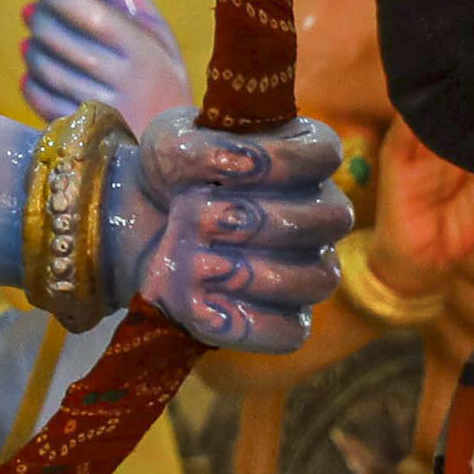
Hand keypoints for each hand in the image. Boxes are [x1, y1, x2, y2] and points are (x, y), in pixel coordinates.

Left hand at [24, 0, 194, 142]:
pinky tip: (37, 72)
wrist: (173, 149)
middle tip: (33, 11)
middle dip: (38, 18)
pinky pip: (39, 98)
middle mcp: (122, 82)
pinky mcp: (79, 133)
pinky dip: (30, 81)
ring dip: (32, 48)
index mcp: (143, 51)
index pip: (88, 13)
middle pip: (59, 38)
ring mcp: (99, 112)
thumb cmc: (161, 80)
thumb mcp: (156, 35)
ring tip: (34, 40)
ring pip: (44, 67)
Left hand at [104, 117, 353, 352]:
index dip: (282, 161)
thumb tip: (239, 161)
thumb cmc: (171, 174)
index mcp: (304, 155)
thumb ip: (198, 145)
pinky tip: (202, 306)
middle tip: (205, 221)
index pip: (325, 154)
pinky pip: (291, 331)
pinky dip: (247, 323)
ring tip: (198, 264)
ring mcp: (311, 267)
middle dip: (264, 221)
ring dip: (256, 273)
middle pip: (332, 218)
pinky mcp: (286, 317)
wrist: (140, 224)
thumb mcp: (169, 143)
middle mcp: (319, 212)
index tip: (228, 171)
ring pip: (320, 278)